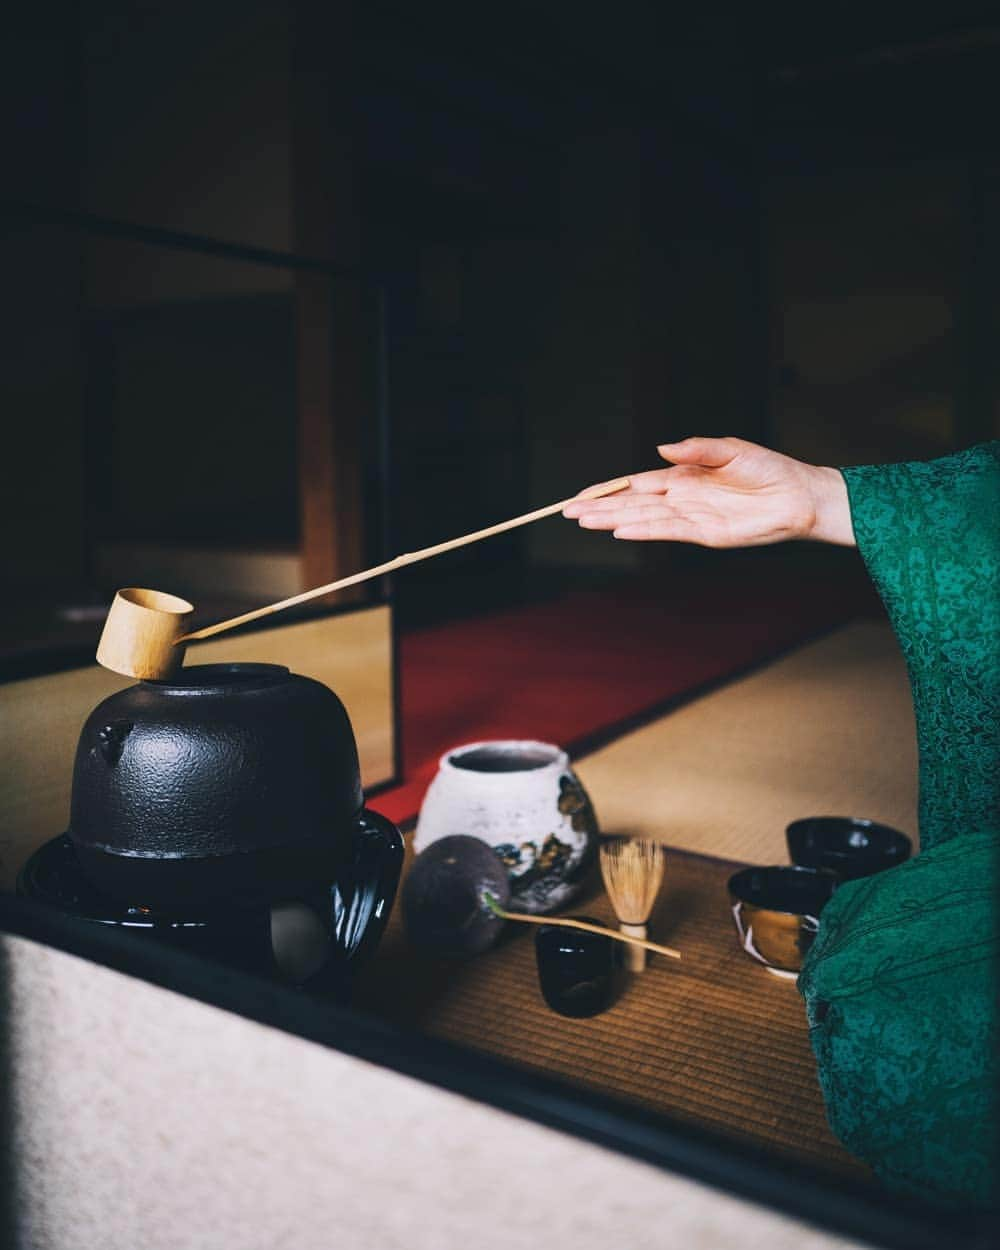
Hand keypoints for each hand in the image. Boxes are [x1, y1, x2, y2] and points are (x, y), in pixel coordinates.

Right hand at [562, 437, 854, 547]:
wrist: (799, 497)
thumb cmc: (769, 470)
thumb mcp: (731, 449)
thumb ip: (695, 449)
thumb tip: (661, 448)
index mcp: (682, 476)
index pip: (635, 483)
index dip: (607, 489)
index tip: (580, 495)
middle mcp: (681, 498)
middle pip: (631, 503)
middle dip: (599, 507)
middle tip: (566, 512)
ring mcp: (691, 517)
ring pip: (642, 518)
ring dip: (612, 520)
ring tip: (584, 521)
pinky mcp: (705, 534)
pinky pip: (668, 531)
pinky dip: (644, 531)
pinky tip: (621, 530)